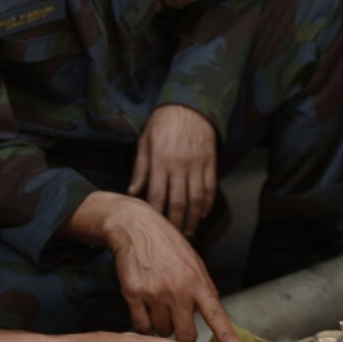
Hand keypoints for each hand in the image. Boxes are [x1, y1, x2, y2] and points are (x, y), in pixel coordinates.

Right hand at [101, 194, 237, 341]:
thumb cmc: (166, 243)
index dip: (226, 335)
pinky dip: (144, 324)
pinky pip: (142, 326)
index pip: (216, 314)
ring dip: (162, 325)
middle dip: (184, 333)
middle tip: (179, 320)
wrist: (136, 227)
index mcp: (197, 282)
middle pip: (186, 335)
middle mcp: (177, 290)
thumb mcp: (194, 262)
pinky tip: (145, 309)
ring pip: (163, 332)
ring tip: (159, 305)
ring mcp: (154, 294)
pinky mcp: (133, 295)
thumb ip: (203, 288)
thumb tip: (213, 313)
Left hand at [129, 104, 218, 234]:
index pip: (156, 195)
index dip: (155, 214)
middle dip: (176, 222)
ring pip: (196, 199)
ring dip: (193, 218)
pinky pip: (210, 188)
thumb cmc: (162, 124)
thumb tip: (132, 192)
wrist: (189, 106)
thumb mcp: (145, 142)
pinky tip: (202, 214)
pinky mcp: (210, 163)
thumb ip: (140, 169)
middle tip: (173, 235)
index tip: (153, 226)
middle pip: (178, 202)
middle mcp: (180, 166)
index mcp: (160, 162)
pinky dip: (208, 204)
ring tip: (189, 230)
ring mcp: (197, 165)